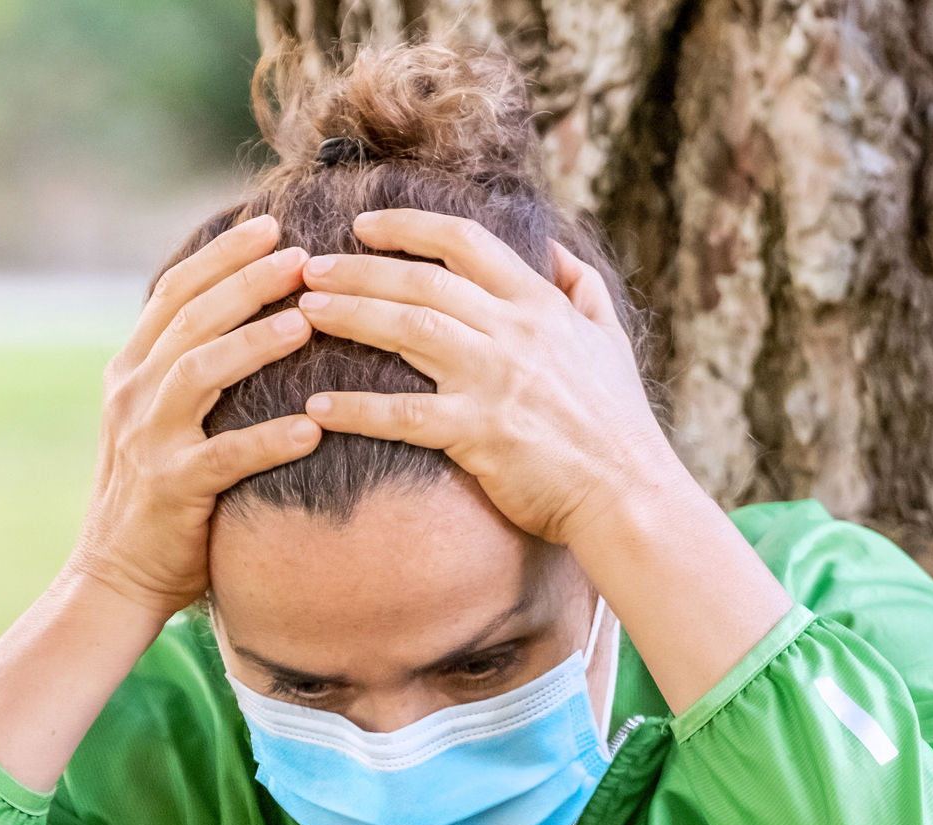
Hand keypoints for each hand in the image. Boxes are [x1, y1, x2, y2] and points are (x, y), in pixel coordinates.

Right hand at [69, 214, 320, 619]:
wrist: (114, 575)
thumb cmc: (157, 497)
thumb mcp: (159, 419)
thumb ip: (188, 371)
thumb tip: (242, 318)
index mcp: (131, 371)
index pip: (174, 293)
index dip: (221, 255)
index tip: (270, 226)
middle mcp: (133, 395)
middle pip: (190, 319)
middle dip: (246, 281)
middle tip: (301, 255)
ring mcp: (148, 441)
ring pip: (199, 372)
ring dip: (254, 343)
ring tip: (306, 321)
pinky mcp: (172, 490)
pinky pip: (225, 457)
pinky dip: (268, 440)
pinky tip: (312, 428)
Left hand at [297, 207, 793, 715]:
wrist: (629, 492)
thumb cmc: (617, 423)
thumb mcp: (610, 340)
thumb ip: (582, 289)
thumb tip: (557, 249)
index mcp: (540, 305)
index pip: (466, 243)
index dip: (409, 227)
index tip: (363, 224)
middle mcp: (514, 332)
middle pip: (422, 281)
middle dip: (358, 269)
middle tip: (306, 268)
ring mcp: (495, 380)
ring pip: (407, 330)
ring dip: (350, 316)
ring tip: (302, 312)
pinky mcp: (479, 433)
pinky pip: (403, 415)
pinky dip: (357, 409)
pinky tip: (317, 407)